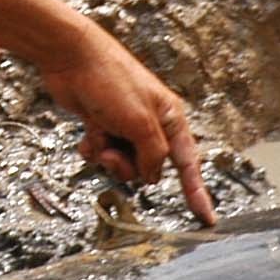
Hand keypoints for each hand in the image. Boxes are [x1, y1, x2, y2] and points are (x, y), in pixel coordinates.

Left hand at [39, 26, 217, 226]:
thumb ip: (152, 155)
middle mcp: (152, 125)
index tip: (208, 219)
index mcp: (171, 119)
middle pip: (148, 169)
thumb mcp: (140, 123)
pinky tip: (86, 134)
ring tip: (99, 136)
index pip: (188, 164)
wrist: (71, 59)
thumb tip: (151, 177)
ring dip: (107, 156)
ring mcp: (126, 127)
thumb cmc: (111, 82)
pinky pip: (102, 154)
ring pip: (122, 165)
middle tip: (113, 152)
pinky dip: (93, 148)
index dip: (197, 193)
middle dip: (128, 166)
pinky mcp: (103, 127)